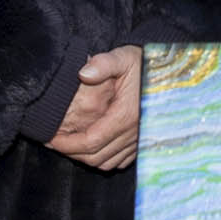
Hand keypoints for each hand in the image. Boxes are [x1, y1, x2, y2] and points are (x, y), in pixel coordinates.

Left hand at [45, 45, 142, 170]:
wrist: (170, 70)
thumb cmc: (144, 62)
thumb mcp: (124, 57)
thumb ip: (103, 64)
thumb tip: (83, 73)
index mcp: (126, 116)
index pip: (90, 142)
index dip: (67, 144)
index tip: (50, 139)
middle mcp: (135, 133)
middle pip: (96, 157)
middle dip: (72, 153)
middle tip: (55, 143)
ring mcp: (141, 140)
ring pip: (107, 162)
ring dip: (86, 158)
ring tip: (70, 145)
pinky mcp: (144, 142)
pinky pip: (121, 161)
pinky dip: (104, 159)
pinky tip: (93, 147)